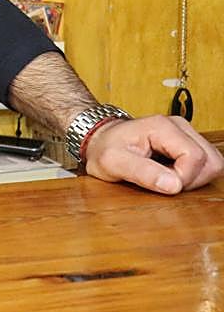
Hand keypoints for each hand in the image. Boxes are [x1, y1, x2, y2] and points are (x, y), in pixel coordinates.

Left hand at [84, 115, 223, 194]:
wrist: (99, 139)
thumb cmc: (104, 149)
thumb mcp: (113, 163)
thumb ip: (142, 173)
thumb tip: (174, 185)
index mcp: (162, 127)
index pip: (195, 157)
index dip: (182, 178)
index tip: (160, 182)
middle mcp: (179, 126)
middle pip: (210, 160)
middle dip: (191, 180)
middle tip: (163, 181)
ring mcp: (185, 133)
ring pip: (213, 163)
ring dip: (194, 178)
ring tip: (166, 177)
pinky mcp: (187, 142)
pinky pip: (206, 164)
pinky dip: (193, 175)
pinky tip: (171, 173)